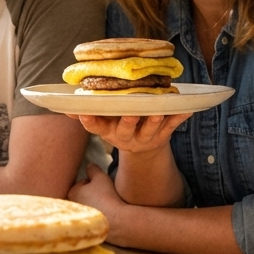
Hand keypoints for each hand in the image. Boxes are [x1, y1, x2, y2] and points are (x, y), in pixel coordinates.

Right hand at [67, 110, 192, 155]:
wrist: (143, 148)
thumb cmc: (118, 126)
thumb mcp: (102, 124)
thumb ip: (87, 113)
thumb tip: (65, 105)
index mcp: (108, 131)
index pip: (95, 127)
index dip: (89, 121)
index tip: (84, 113)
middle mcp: (126, 136)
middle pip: (126, 128)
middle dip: (129, 121)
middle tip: (131, 112)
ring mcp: (146, 136)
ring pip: (151, 128)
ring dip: (155, 120)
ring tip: (158, 111)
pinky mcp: (163, 134)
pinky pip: (173, 125)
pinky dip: (180, 117)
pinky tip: (188, 109)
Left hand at [68, 163, 125, 233]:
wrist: (116, 221)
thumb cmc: (106, 196)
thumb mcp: (100, 177)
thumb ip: (93, 169)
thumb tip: (89, 166)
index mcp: (71, 192)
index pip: (82, 183)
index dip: (94, 182)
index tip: (102, 186)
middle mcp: (71, 206)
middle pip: (83, 195)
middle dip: (92, 194)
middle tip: (104, 195)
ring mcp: (78, 218)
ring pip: (88, 206)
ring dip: (95, 204)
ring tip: (106, 205)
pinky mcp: (86, 227)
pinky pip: (92, 217)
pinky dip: (98, 215)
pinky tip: (106, 215)